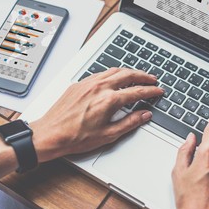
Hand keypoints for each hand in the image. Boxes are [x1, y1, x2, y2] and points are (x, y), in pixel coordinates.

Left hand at [30, 68, 163, 162]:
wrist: (50, 134)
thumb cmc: (75, 137)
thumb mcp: (108, 134)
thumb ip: (130, 122)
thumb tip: (144, 115)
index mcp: (109, 100)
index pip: (136, 91)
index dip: (151, 91)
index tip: (158, 91)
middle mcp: (99, 87)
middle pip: (127, 75)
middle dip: (143, 76)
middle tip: (152, 79)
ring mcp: (88, 83)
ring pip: (114, 70)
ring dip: (128, 71)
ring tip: (137, 76)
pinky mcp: (79, 84)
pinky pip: (100, 73)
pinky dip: (113, 73)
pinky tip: (115, 78)